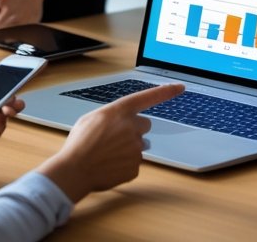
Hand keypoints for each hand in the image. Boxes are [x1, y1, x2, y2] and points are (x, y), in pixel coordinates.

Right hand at [38, 82, 184, 201]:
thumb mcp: (91, 119)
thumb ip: (111, 116)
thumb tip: (120, 123)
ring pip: (138, 145)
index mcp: (119, 112)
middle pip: (144, 125)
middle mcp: (131, 127)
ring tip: (107, 154)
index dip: (166, 91)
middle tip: (115, 138)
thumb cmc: (79, 143)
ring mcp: (135, 148)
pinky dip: (123, 164)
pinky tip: (109, 165)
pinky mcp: (135, 166)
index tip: (180, 87)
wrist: (75, 170)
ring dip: (127, 148)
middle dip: (134, 129)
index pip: (148, 97)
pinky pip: (133, 162)